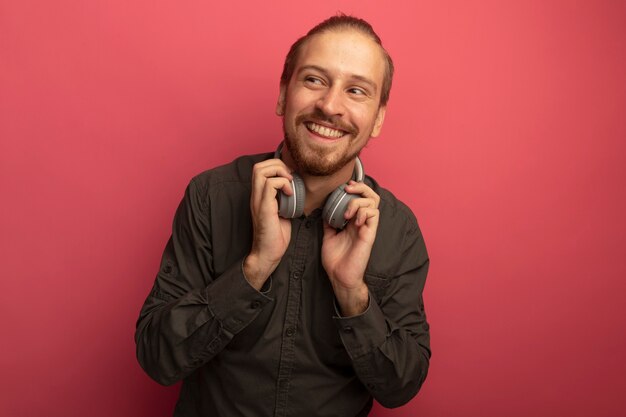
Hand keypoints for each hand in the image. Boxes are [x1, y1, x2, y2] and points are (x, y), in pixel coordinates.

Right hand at [244, 158, 292, 289]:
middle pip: (259, 166)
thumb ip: (284, 199)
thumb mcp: (282, 212)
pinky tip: (291, 194)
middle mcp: (255, 196)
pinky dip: (283, 184)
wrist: (268, 254)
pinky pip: (269, 185)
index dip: (276, 166)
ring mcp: (258, 201)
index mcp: (259, 196)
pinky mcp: (263, 208)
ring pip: (261, 171)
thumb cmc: (276, 236)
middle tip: (290, 177)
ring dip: (280, 172)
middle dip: (278, 165)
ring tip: (290, 183)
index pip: (260, 169)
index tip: (290, 177)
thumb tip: (296, 190)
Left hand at [322, 181, 379, 315]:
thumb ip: (329, 222)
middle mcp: (362, 222)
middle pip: (371, 196)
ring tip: (347, 212)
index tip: (343, 187)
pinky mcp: (370, 234)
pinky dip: (363, 212)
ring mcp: (367, 227)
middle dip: (360, 187)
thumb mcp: (328, 236)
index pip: (361, 198)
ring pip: (373, 202)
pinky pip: (374, 215)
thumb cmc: (335, 259)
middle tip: (348, 189)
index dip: (355, 188)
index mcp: (353, 221)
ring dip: (358, 202)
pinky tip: (354, 220)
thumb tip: (323, 210)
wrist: (339, 276)